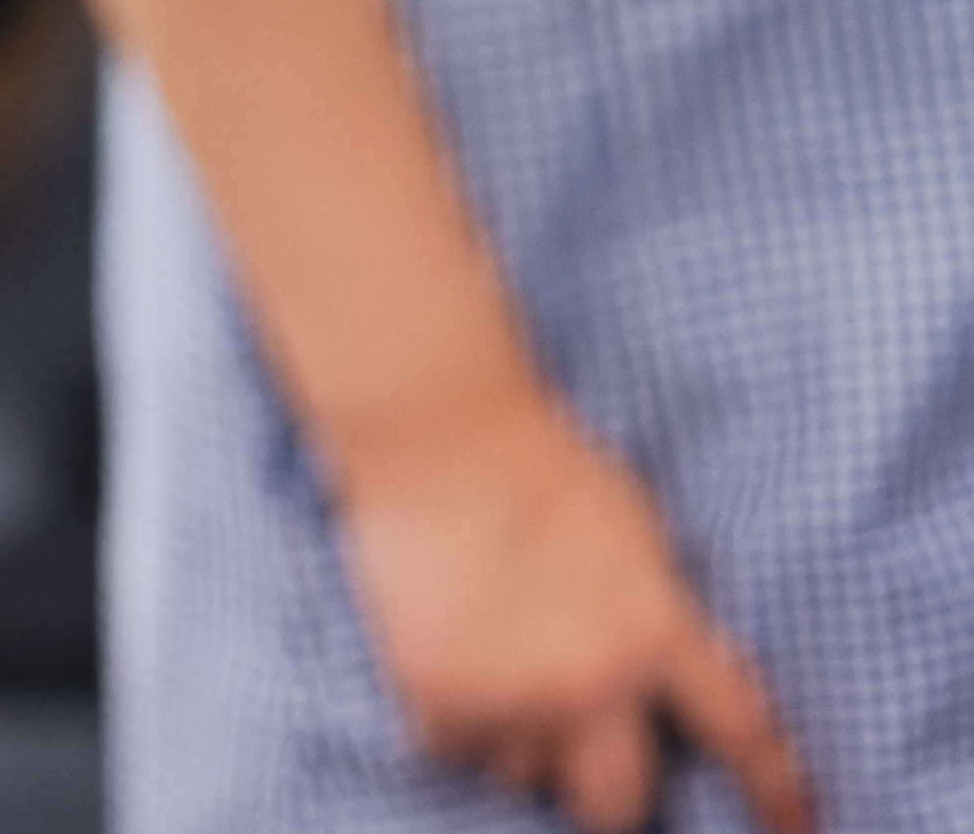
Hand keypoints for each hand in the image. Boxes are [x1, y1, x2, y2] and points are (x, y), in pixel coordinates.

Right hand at [335, 390, 812, 833]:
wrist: (441, 432)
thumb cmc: (546, 466)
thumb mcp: (641, 541)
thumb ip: (660, 617)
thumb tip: (670, 673)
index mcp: (656, 634)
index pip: (739, 733)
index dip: (771, 788)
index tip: (793, 824)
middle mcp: (591, 680)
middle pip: (615, 805)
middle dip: (604, 784)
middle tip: (582, 747)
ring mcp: (511, 694)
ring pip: (524, 774)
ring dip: (521, 738)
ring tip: (500, 672)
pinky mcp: (435, 691)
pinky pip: (455, 747)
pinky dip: (455, 718)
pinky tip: (454, 662)